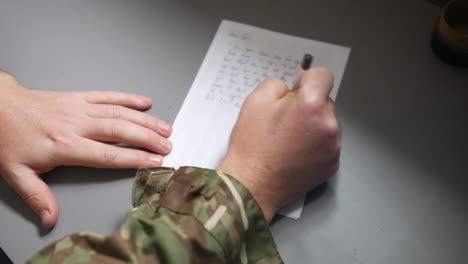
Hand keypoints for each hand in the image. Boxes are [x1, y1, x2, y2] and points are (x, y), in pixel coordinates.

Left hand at [0, 72, 171, 227]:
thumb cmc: (8, 138)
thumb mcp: (16, 173)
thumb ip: (37, 196)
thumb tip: (50, 218)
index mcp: (64, 145)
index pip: (108, 154)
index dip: (134, 158)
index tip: (154, 161)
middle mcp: (76, 125)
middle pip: (121, 131)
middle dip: (148, 138)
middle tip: (168, 145)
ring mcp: (80, 108)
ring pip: (119, 113)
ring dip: (145, 120)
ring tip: (165, 128)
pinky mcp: (79, 97)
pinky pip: (108, 95)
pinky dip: (129, 98)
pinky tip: (144, 102)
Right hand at [218, 68, 340, 221]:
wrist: (252, 184)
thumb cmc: (252, 147)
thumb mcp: (256, 100)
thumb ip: (279, 83)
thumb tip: (293, 88)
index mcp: (311, 105)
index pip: (323, 75)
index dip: (307, 78)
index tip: (298, 87)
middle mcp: (328, 125)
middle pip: (325, 100)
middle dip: (308, 104)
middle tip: (284, 119)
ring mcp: (332, 147)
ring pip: (327, 123)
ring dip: (313, 124)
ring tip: (288, 138)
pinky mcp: (332, 164)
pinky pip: (327, 143)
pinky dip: (314, 144)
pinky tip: (294, 151)